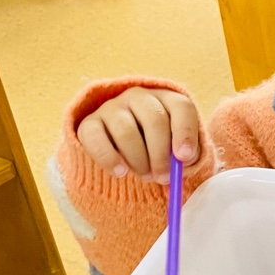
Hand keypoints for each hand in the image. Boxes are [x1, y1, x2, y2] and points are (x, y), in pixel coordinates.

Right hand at [77, 86, 200, 182]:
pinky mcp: (89, 122)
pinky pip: (96, 139)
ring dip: (138, 160)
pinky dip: (109, 158)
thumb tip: (183, 163)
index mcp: (167, 98)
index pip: (181, 107)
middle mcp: (139, 97)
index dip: (185, 132)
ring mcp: (112, 107)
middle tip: (163, 177)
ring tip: (145, 175)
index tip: (184, 158)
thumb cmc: (158, 147)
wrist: (120, 148)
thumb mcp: (176, 149)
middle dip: (161, 154)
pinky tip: (120, 172)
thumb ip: (184, 156)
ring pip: (126, 131)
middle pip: (155, 120)